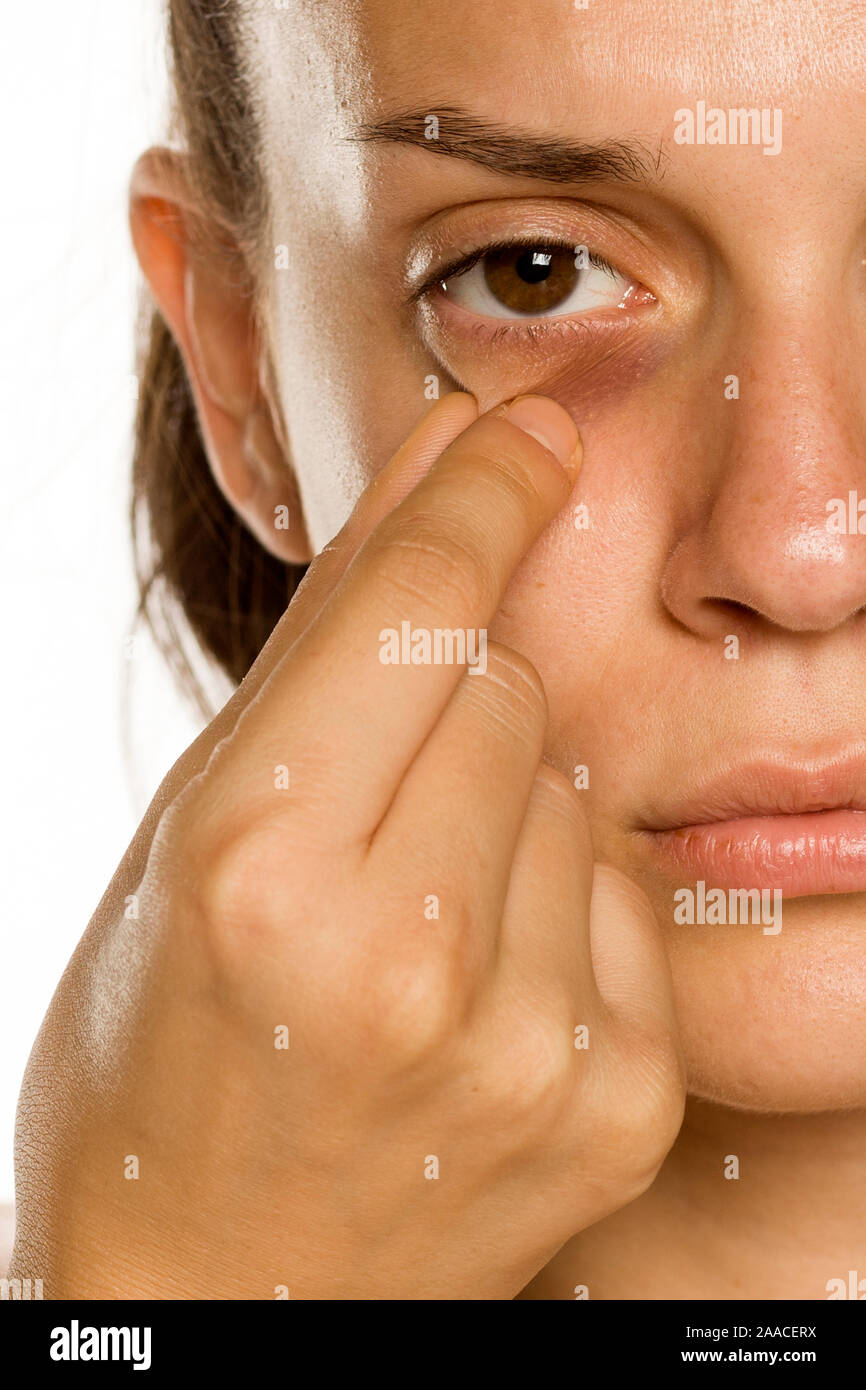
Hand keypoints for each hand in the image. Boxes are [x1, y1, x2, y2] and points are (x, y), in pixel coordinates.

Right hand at [11, 392, 684, 1299]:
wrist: (221, 1296)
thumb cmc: (159, 1051)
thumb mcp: (189, 829)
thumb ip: (330, 633)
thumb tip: (444, 451)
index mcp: (258, 866)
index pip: (421, 607)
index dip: (477, 494)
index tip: (525, 433)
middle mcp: (404, 955)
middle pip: (511, 685)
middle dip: (452, 693)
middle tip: (374, 790)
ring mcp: (529, 1041)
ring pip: (576, 782)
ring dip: (504, 799)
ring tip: (411, 906)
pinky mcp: (616, 1099)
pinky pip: (624, 894)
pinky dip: (558, 897)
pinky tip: (477, 972)